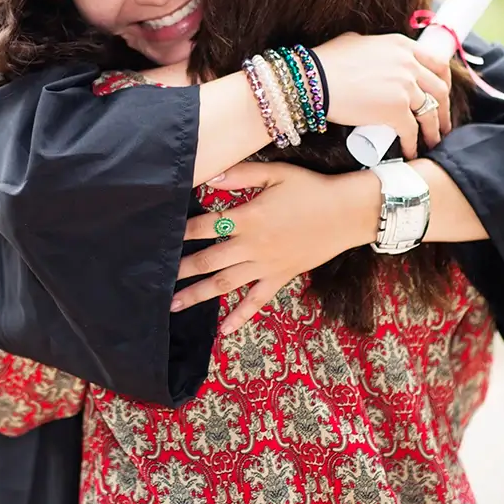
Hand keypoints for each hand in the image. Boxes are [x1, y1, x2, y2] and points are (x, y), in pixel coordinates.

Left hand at [173, 162, 378, 333]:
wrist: (348, 213)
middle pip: (209, 260)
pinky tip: (224, 331)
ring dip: (199, 295)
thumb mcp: (276, 172)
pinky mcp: (280, 277)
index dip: (181, 230)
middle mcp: (253, 245)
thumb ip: (241, 173)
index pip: (205, 226)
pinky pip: (257, 301)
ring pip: (226, 284)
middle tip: (155, 280)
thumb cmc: (311, 189)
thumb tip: (210, 176)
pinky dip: (241, 317)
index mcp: (249, 218)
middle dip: (181, 270)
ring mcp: (266, 265)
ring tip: (174, 306)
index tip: (161, 235)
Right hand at [314, 32, 451, 158]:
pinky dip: (413, 144)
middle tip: (441, 122)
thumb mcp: (354, 42)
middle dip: (444, 109)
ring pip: (430, 113)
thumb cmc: (326, 62)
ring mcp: (405, 87)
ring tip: (431, 141)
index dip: (442, 82)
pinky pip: (412, 131)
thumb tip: (372, 53)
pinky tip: (410, 152)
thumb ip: (372, 48)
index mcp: (401, 45)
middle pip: (439, 89)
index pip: (436, 62)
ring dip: (434, 130)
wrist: (313, 81)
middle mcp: (409, 63)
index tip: (440, 94)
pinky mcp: (396, 110)